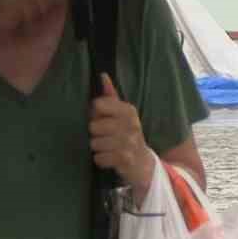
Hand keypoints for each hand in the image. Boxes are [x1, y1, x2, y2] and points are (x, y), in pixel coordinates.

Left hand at [89, 74, 152, 193]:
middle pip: (93, 126)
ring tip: (108, 148)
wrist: (144, 163)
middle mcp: (131, 124)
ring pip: (95, 143)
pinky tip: (109, 158)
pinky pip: (99, 158)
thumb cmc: (127, 135)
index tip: (102, 119)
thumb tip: (102, 75)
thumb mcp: (122, 115)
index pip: (98, 104)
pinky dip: (101, 160)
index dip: (94, 114)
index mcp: (128, 110)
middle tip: (105, 137)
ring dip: (98, 148)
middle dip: (95, 134)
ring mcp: (129, 142)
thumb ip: (110, 96)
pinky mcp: (126, 159)